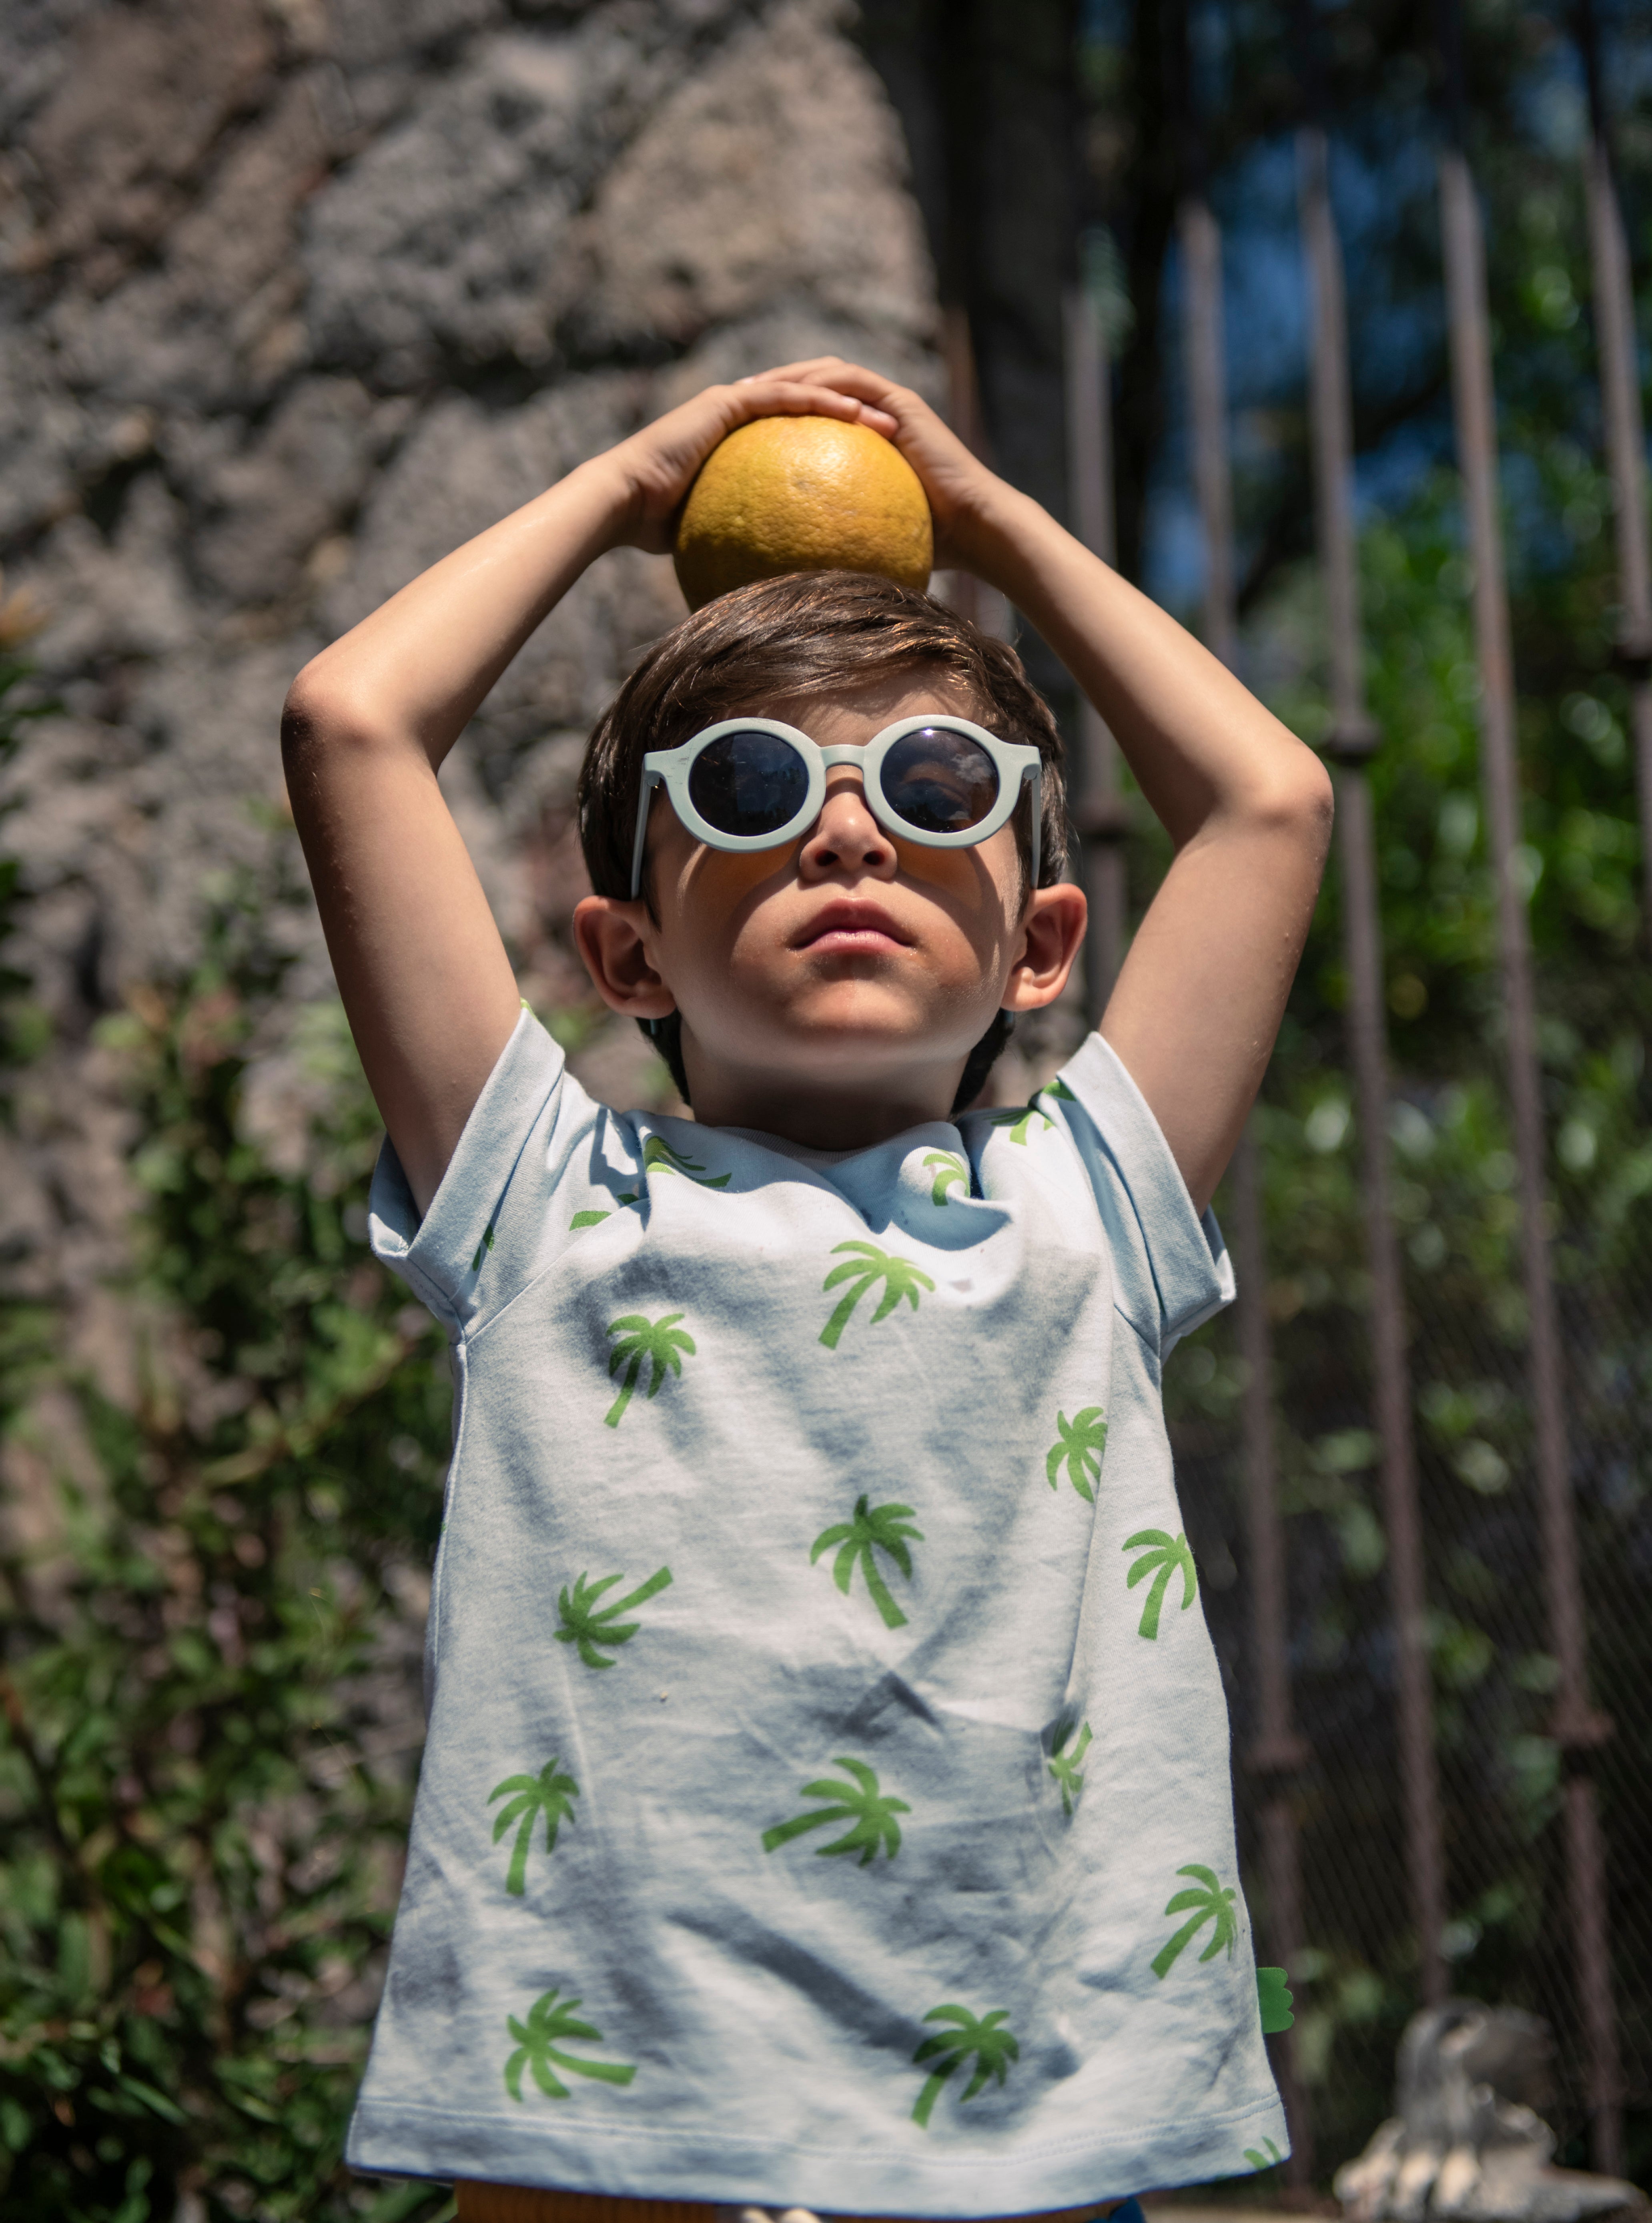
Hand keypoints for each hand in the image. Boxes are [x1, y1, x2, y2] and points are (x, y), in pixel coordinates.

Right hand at [603, 377, 899, 553]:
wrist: (623, 501)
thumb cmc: (655, 529)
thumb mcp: (711, 539)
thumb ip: (742, 549)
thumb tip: (768, 596)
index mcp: (738, 445)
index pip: (798, 439)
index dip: (837, 447)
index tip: (877, 466)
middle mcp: (737, 416)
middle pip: (809, 411)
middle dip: (855, 419)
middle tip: (897, 437)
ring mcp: (732, 404)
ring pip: (804, 395)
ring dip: (849, 404)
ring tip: (889, 420)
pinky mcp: (727, 402)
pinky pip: (784, 397)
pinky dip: (820, 400)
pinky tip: (854, 410)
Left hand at [738, 356, 1008, 574]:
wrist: (973, 528)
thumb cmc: (931, 543)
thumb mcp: (871, 537)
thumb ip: (840, 537)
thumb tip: (800, 572)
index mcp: (869, 437)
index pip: (817, 410)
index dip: (779, 411)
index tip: (741, 424)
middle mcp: (878, 413)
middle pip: (817, 382)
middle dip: (774, 382)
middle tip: (734, 393)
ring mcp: (890, 404)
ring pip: (830, 372)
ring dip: (789, 374)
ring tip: (752, 386)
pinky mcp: (900, 405)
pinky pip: (853, 383)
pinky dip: (820, 383)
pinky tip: (788, 392)